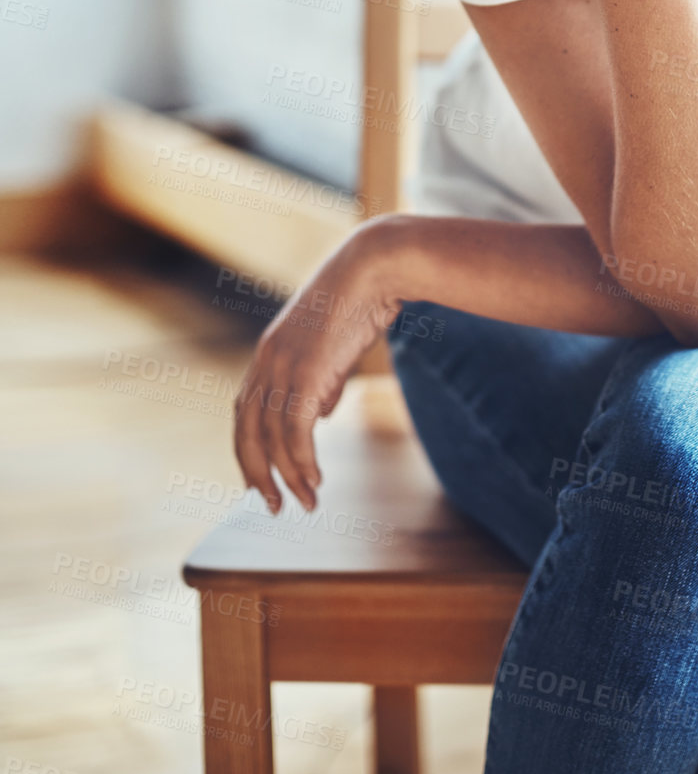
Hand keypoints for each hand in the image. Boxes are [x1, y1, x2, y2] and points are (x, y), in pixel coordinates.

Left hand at [232, 217, 404, 513]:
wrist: (374, 267)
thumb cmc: (361, 299)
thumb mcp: (333, 343)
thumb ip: (323, 380)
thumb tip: (321, 414)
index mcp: (269, 353)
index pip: (246, 412)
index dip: (250, 449)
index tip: (261, 478)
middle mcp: (267, 362)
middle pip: (247, 432)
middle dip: (256, 473)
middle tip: (272, 506)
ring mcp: (284, 367)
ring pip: (273, 439)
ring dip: (288, 477)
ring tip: (306, 502)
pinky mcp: (307, 374)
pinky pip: (296, 432)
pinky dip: (302, 462)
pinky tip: (315, 480)